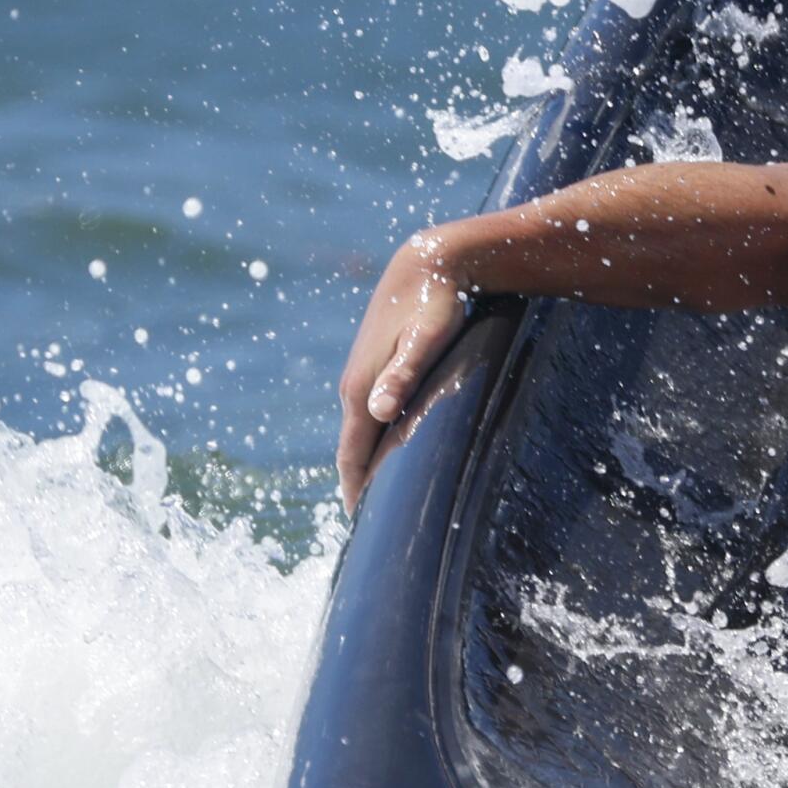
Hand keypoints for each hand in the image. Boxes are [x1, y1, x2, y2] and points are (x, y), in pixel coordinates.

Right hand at [337, 229, 469, 507]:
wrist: (426, 263)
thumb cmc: (435, 304)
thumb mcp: (425, 341)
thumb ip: (402, 376)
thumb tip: (377, 410)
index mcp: (360, 391)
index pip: (352, 454)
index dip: (356, 489)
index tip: (359, 523)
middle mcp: (353, 387)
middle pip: (352, 448)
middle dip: (358, 484)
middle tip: (370, 523)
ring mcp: (361, 376)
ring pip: (360, 431)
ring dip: (365, 463)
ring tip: (378, 496)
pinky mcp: (374, 366)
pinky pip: (369, 415)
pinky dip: (374, 439)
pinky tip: (389, 448)